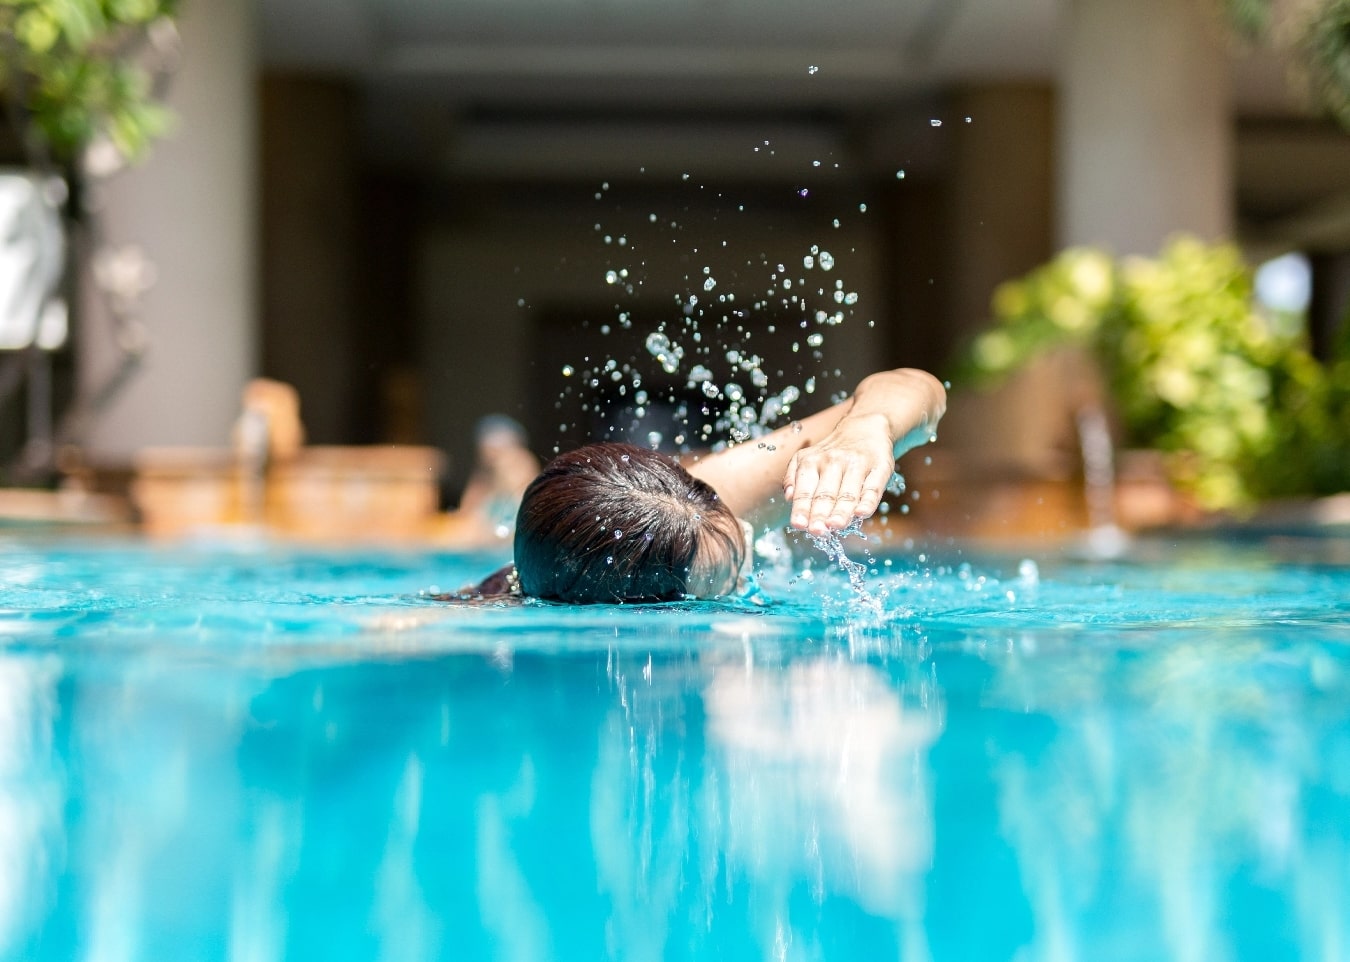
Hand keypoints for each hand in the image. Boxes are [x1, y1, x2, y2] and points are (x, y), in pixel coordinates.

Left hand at [783, 413, 894, 534]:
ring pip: (848, 493)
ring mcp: (857, 465)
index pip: (805, 490)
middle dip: (819, 513)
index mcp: (812, 462)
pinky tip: (862, 513)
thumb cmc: (832, 453)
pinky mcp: (879, 468)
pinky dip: (867, 501)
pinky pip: (873, 488)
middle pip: (826, 494)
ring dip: (841, 511)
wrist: (866, 428)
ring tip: (834, 526)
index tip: (799, 524)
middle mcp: (834, 462)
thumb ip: (794, 476)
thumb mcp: (807, 457)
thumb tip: (788, 497)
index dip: (802, 508)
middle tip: (816, 530)